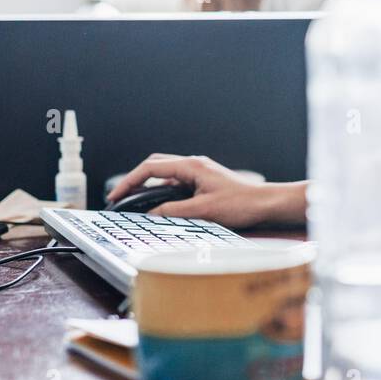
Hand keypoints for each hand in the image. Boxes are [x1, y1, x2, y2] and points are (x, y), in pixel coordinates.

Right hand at [106, 153, 305, 228]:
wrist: (265, 203)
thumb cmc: (241, 204)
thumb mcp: (203, 211)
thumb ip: (173, 212)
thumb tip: (150, 214)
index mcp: (191, 165)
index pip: (151, 168)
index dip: (129, 181)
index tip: (115, 195)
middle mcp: (193, 165)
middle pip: (155, 166)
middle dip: (135, 180)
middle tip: (119, 198)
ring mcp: (199, 172)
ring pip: (165, 175)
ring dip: (149, 186)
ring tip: (134, 203)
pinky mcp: (203, 181)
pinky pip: (176, 184)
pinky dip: (163, 193)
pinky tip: (159, 207)